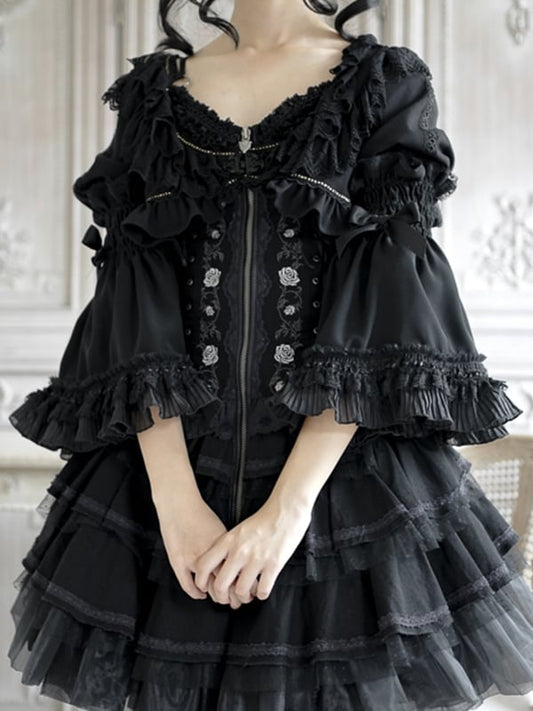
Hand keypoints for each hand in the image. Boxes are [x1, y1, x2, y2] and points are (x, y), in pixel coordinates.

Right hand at [154, 492, 243, 607]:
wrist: (178, 505)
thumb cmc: (200, 514)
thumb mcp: (220, 531)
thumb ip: (228, 549)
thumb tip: (238, 562)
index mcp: (223, 546)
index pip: (238, 574)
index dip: (244, 587)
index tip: (248, 591)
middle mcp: (209, 554)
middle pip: (225, 584)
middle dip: (232, 596)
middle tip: (236, 600)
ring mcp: (192, 559)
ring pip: (208, 588)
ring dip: (215, 596)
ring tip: (221, 598)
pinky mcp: (178, 562)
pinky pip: (188, 586)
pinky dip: (197, 593)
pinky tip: (202, 593)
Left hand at [193, 495, 312, 604]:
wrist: (286, 510)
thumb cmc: (264, 519)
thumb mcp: (238, 530)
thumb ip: (228, 547)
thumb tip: (219, 565)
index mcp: (228, 541)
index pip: (204, 565)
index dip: (201, 581)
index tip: (205, 587)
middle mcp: (239, 551)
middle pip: (220, 584)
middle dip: (223, 596)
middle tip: (228, 598)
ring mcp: (256, 559)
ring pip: (241, 591)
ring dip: (244, 597)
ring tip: (247, 595)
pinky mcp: (273, 564)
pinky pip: (262, 590)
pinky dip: (261, 594)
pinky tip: (262, 590)